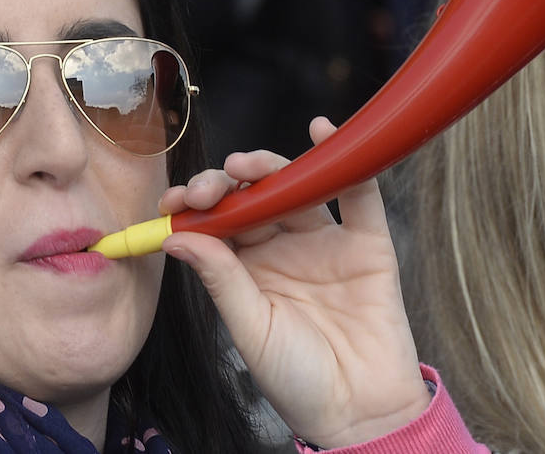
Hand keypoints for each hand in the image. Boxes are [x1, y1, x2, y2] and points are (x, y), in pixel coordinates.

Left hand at [158, 117, 429, 448]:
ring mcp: (328, 242)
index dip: (196, 205)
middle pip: (253, 196)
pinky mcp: (369, 244)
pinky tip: (321, 132)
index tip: (175, 202)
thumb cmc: (298, 381)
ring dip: (269, 166)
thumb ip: (221, 279)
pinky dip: (342, 160)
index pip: (217, 221)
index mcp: (249, 269)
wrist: (361, 414)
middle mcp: (286, 247)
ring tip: (245, 165)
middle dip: (225, 183)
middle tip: (208, 189)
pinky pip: (359, 194)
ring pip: (296, 187)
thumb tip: (175, 236)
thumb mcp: (250, 329)